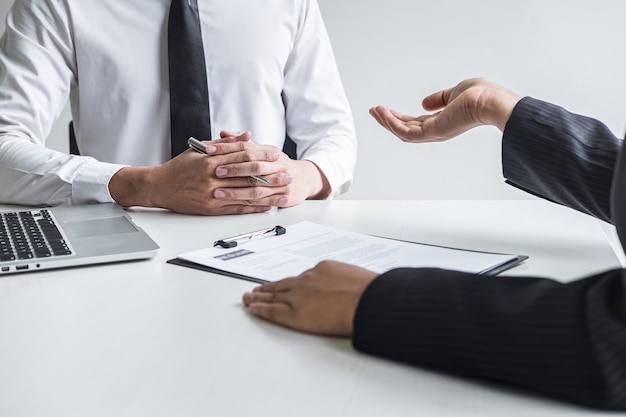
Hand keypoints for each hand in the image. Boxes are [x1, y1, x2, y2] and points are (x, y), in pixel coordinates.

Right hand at [108, 132, 281, 214]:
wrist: (159, 186)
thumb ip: (225, 143)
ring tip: (284, 193)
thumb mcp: (200, 149)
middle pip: (248, 174)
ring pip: (245, 193)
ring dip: (268, 194)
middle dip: (271, 174)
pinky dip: (253, 208)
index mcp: (211, 160)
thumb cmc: (180, 167)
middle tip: (288, 173)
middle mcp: (213, 177)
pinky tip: (267, 206)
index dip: (262, 154)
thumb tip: (247, 136)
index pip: (243, 155)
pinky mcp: (211, 208)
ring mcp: (212, 194)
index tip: (277, 153)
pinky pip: (237, 208)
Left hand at [210, 131, 330, 206]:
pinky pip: (264, 202)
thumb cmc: (279, 165)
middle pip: (253, 165)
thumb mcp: (263, 151)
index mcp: (269, 151)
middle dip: (233, 169)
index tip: (209, 150)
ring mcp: (282, 181)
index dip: (226, 148)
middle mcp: (277, 164)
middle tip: (215, 171)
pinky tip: (236, 205)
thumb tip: (224, 133)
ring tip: (218, 192)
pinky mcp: (284, 196)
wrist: (304, 179)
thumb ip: (242, 143)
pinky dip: (249, 204)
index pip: (245, 148)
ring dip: (236, 191)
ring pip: (257, 186)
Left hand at [242, 261, 378, 335]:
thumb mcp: (361, 280)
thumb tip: (354, 291)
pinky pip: (273, 310)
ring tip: (249, 298)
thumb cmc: (371, 293)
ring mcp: (299, 295)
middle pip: (283, 284)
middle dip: (269, 287)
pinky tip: (253, 308)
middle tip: (257, 289)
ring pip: (274, 295)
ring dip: (260, 296)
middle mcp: (308, 280)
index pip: (302, 277)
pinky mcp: (295, 313)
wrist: (368, 302)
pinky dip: (261, 309)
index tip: (286, 284)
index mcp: (324, 269)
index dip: (291, 282)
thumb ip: (349, 284)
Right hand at [369, 78, 521, 142]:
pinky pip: (405, 131)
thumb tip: (423, 103)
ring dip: (386, 121)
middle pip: (405, 129)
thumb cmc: (481, 96)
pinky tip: (383, 112)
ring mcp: (433, 133)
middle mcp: (436, 131)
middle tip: (373, 111)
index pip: (415, 123)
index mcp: (442, 122)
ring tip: (374, 110)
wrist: (490, 102)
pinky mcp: (432, 132)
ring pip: (402, 132)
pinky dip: (392, 122)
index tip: (385, 109)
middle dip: (388, 120)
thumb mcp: (454, 93)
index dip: (399, 116)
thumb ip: (439, 98)